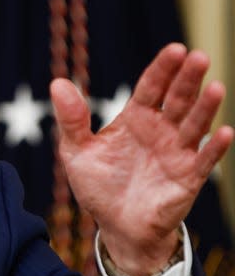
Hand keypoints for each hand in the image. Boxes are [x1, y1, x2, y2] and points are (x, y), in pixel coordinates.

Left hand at [50, 43, 233, 275]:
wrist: (115, 226)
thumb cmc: (98, 185)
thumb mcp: (76, 150)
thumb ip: (71, 119)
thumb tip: (57, 83)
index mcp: (135, 118)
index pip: (151, 87)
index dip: (162, 69)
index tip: (175, 49)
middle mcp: (160, 130)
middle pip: (177, 99)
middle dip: (187, 79)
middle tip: (198, 57)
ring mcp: (176, 153)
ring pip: (194, 124)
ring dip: (205, 107)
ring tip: (214, 87)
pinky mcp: (187, 179)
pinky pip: (204, 161)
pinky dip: (214, 147)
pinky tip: (224, 132)